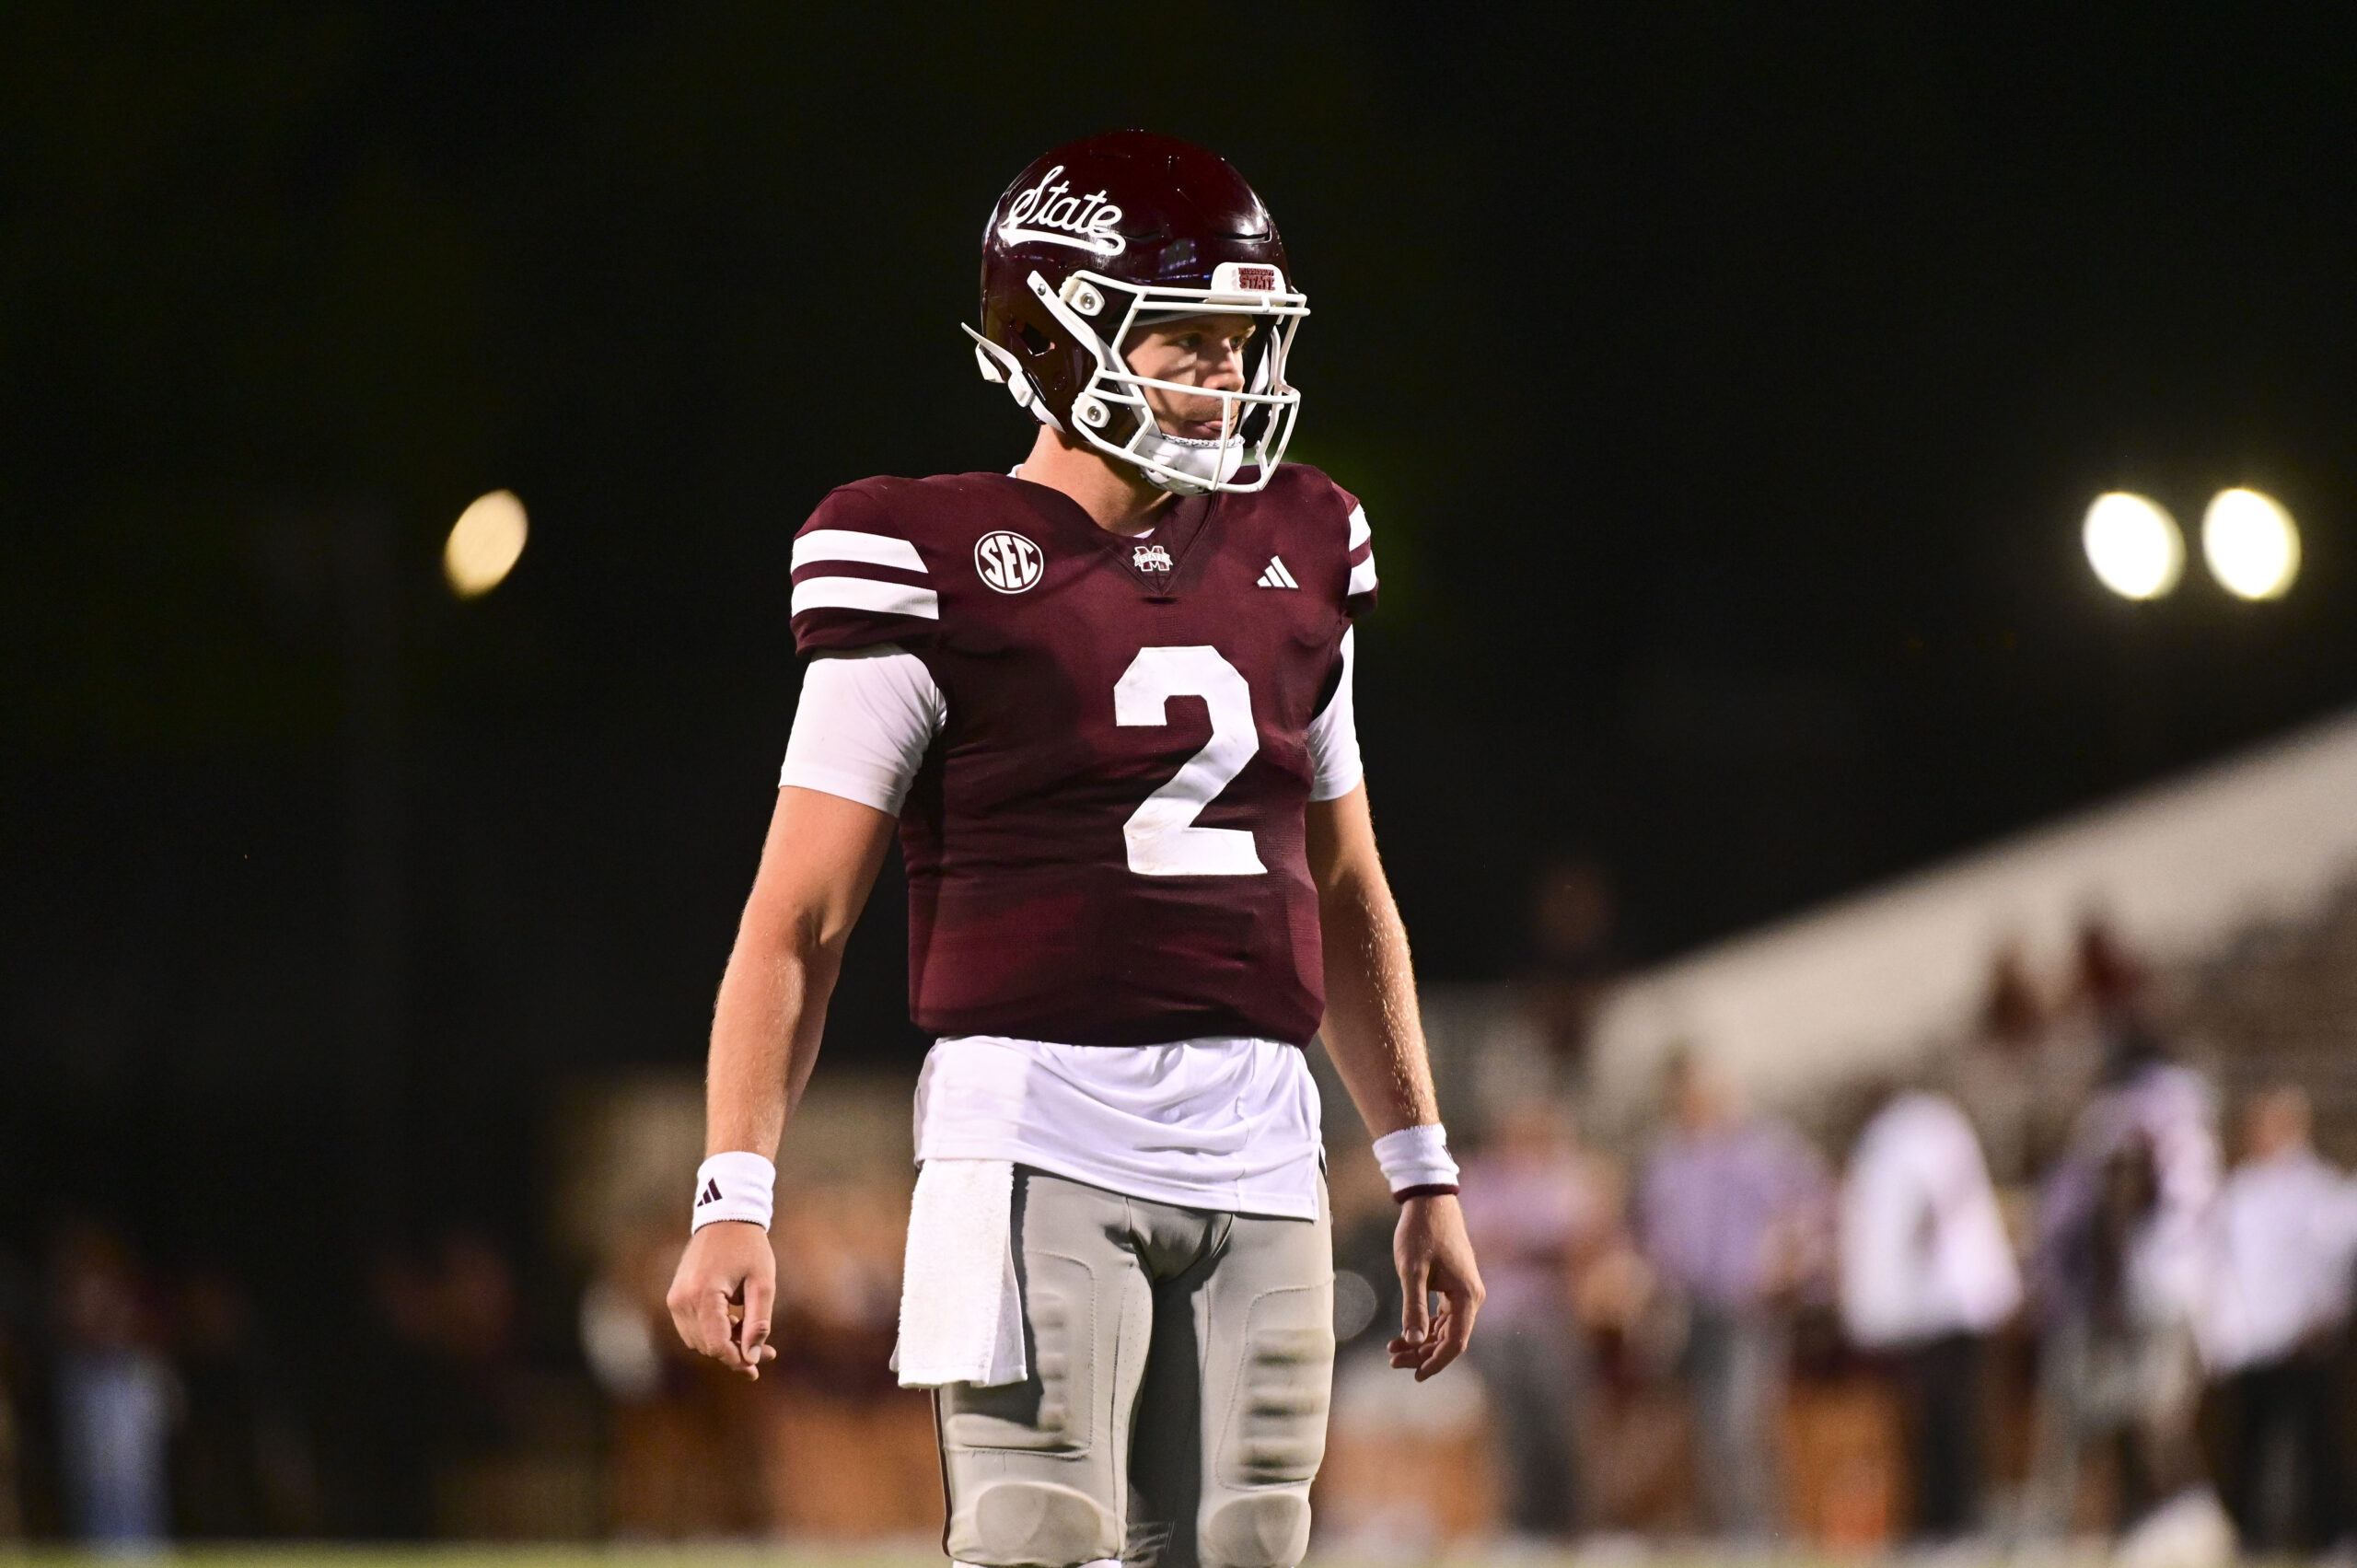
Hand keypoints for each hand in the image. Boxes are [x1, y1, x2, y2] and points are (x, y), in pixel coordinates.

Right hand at [665, 1220, 777, 1380]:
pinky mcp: (675, 1297)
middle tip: (767, 1350)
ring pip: (697, 1341)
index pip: (716, 1345)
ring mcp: (675, 1299)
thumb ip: (757, 1322)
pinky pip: (691, 1329)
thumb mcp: (763, 1283)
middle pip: (706, 1346)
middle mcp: (682, 1300)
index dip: (736, 1360)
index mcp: (704, 1294)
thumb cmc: (749, 1248)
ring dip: (723, 1343)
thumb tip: (751, 1357)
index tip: (757, 1367)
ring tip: (748, 1328)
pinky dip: (711, 1332)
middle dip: (734, 1353)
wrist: (725, 1218)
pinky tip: (733, 1320)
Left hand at [1389, 1192, 1483, 1380]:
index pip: (1456, 1343)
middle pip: (1450, 1339)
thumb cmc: (1421, 1232)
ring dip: (1422, 1342)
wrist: (1430, 1201)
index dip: (1436, 1362)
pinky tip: (1404, 1333)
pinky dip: (1425, 1326)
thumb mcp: (1411, 1270)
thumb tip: (1412, 1340)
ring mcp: (1464, 1291)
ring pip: (1446, 1329)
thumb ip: (1413, 1306)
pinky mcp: (1455, 1285)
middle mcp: (1472, 1297)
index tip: (1414, 1376)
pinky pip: (1443, 1316)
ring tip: (1392, 1350)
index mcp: (1467, 1296)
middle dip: (1423, 1353)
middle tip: (1392, 1360)